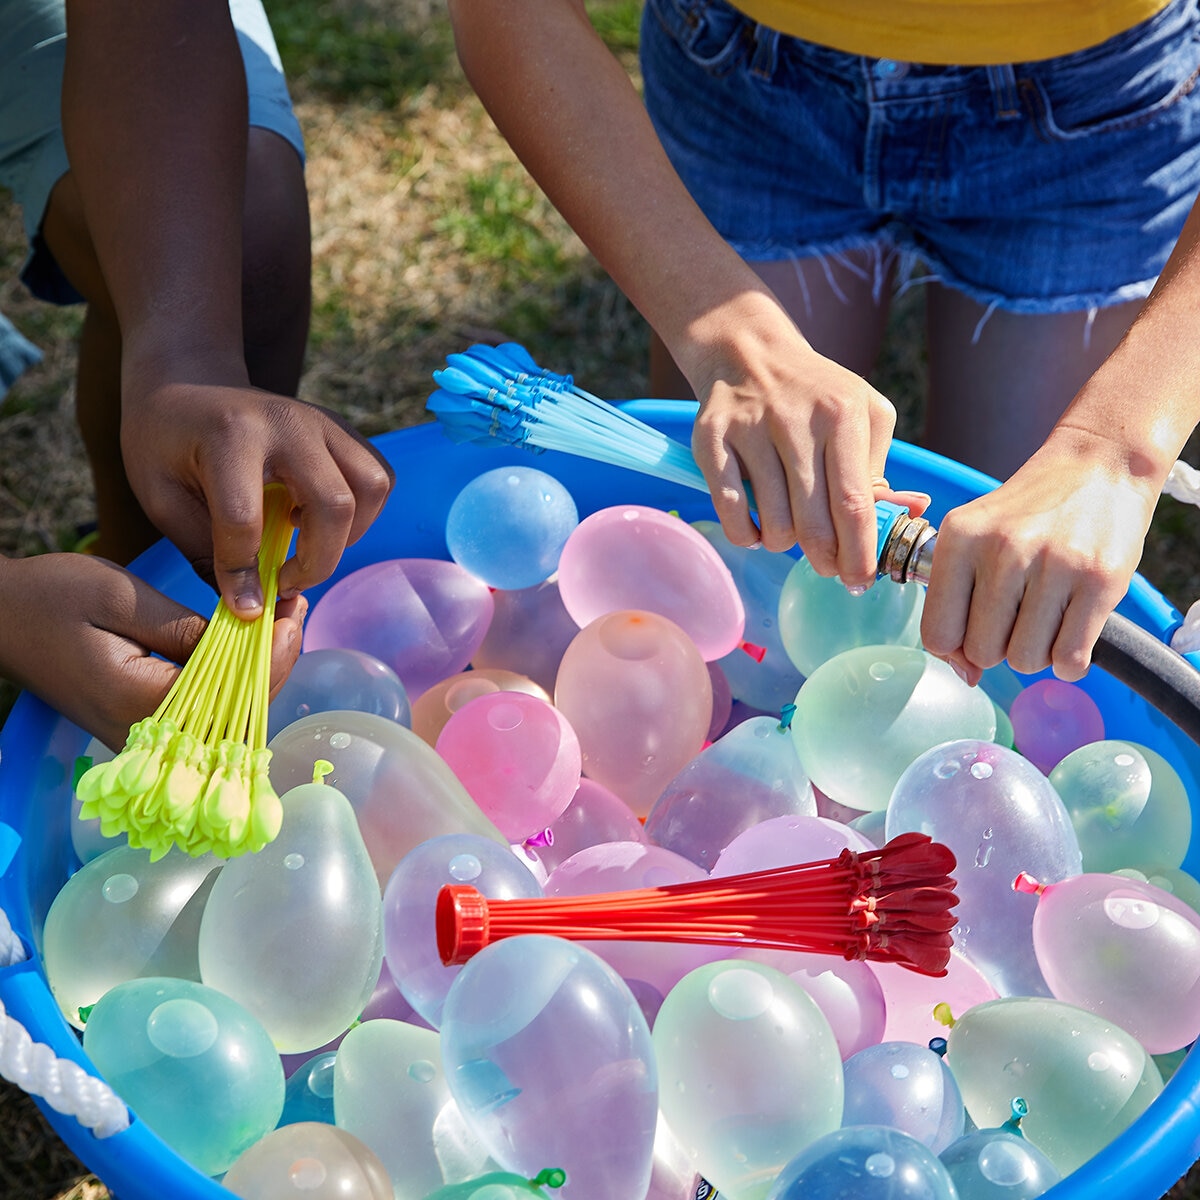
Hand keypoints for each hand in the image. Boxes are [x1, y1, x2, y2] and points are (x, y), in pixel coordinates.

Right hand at [0, 552, 305, 750]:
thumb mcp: (122, 599)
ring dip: (258, 668)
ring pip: (224, 715)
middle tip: (296, 608)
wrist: (1, 616)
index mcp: (140, 704)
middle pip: (236, 712)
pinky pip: (204, 710)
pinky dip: (232, 677)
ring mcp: (144, 736)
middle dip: (274, 659)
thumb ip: (186, 627)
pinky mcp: (142, 724)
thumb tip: (247, 637)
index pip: (232, 693)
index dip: (274, 653)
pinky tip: (249, 639)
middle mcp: (146, 734)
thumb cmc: (52, 598)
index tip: (294, 611)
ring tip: (282, 618)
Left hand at [121, 381, 393, 615]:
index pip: (247, 519)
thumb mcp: (160, 495)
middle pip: (334, 504)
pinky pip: (378, 476)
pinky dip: (362, 511)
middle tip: (285, 581)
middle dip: (317, 561)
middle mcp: (288, 423)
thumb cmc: (164, 441)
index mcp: (231, 434)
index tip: (244, 608)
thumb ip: (202, 547)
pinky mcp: (341, 429)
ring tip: (309, 545)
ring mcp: (323, 422)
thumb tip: (249, 606)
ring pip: (371, 488)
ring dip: (349, 534)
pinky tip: (320, 519)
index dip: (244, 575)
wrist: (187, 380)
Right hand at [686, 319, 926, 586]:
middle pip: (814, 521)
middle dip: (825, 559)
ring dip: (783, 544)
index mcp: (841, 414)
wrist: (749, 353)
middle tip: (827, 566)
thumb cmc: (816, 394)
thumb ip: (880, 467)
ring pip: (773, 523)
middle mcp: (794, 420)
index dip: (860, 551)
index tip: (861, 580)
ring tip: (788, 533)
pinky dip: (746, 535)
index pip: (854, 502)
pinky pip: (731, 512)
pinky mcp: (711, 439)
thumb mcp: (863, 414)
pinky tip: (756, 529)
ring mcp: (749, 429)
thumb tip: (907, 514)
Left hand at [919, 433, 1158, 683]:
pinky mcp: (1100, 580)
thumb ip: (955, 601)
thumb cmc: (1028, 512)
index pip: (937, 633)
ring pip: (1025, 660)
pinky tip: (1069, 632)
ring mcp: (1054, 564)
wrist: (1098, 465)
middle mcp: (1002, 549)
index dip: (953, 649)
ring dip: (1034, 653)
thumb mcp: (974, 534)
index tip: (972, 635)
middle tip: (1015, 618)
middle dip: (997, 648)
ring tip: (1044, 619)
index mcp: (960, 537)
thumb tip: (965, 676)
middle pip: (981, 652)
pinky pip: (1069, 659)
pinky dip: (1068, 662)